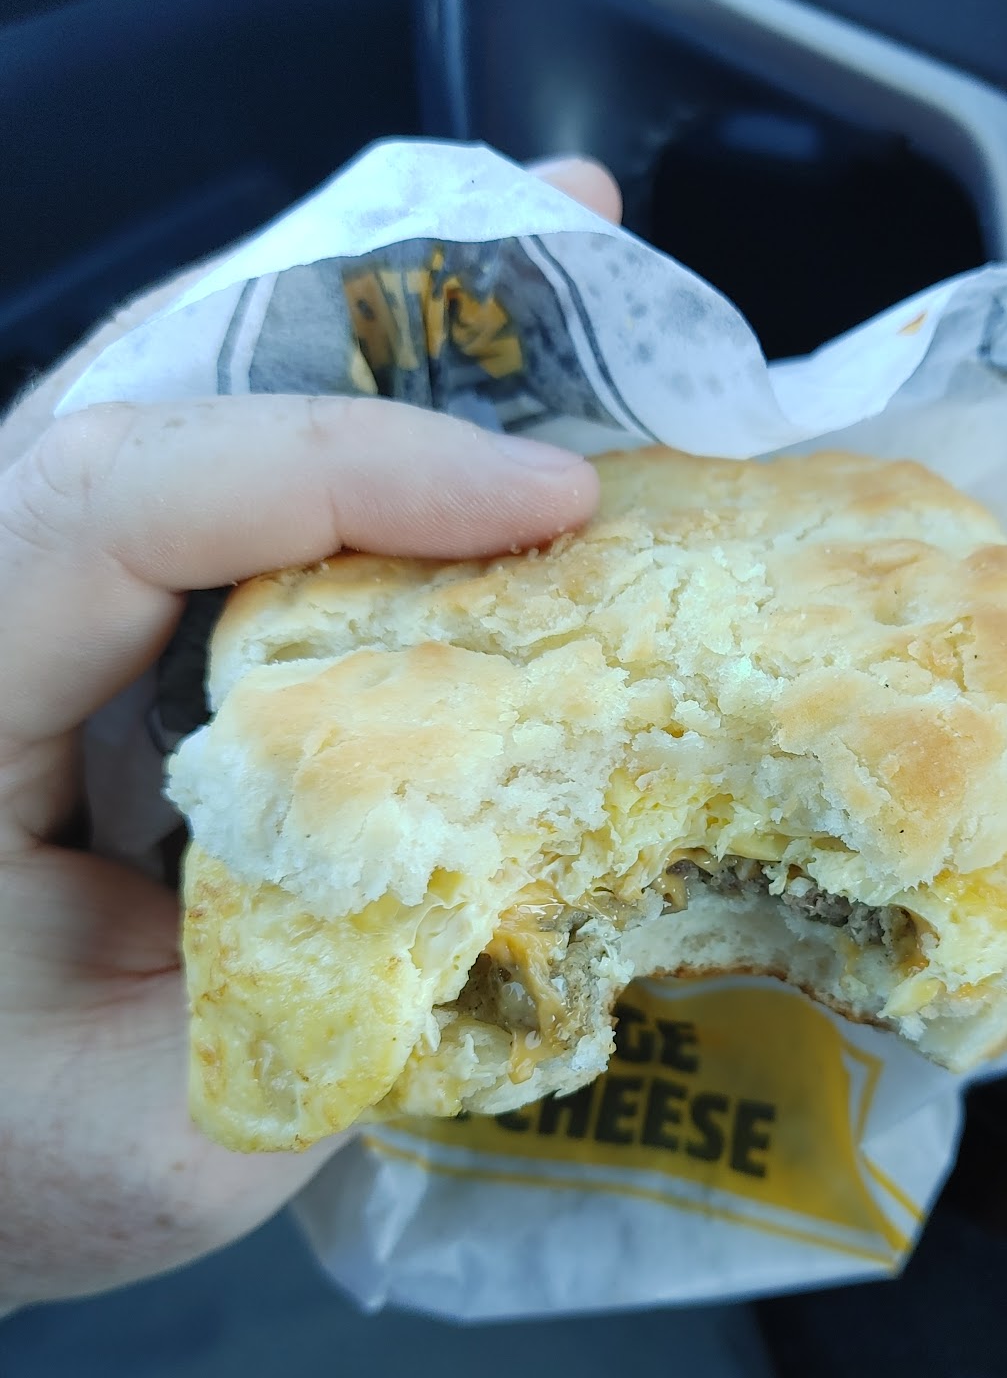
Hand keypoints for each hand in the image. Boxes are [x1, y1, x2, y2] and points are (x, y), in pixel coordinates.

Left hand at [0, 155, 620, 1308]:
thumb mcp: (159, 1145)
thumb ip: (331, 1015)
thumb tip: (526, 855)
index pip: (117, 505)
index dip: (345, 473)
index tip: (546, 502)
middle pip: (149, 385)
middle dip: (381, 315)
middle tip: (579, 233)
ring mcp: (21, 601)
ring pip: (177, 400)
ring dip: (369, 335)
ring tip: (547, 253)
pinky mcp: (79, 621)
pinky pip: (204, 481)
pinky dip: (341, 430)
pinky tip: (460, 395)